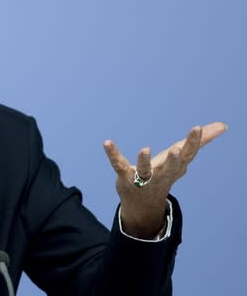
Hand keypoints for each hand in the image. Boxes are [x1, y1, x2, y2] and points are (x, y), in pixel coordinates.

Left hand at [103, 122, 227, 237]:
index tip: (197, 128)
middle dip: (173, 159)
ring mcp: (143, 178)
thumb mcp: (182, 159)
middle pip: (169, 167)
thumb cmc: (164, 175)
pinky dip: (113, 154)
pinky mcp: (125, 177)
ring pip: (144, 170)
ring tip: (145, 149)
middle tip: (176, 149)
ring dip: (145, 161)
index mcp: (175, 168)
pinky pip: (118, 164)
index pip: (187, 155)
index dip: (193, 142)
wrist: (143, 205)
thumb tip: (223, 125)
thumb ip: (198, 142)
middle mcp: (161, 174)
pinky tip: (107, 142)